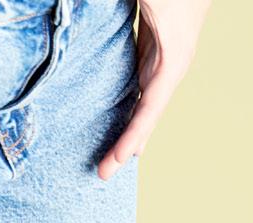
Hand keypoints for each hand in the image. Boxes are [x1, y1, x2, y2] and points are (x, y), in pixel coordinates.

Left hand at [98, 0, 210, 179]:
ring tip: (109, 160)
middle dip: (126, 146)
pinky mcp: (154, 48)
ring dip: (128, 132)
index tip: (117, 161)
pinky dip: (128, 110)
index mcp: (173, 59)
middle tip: (102, 175)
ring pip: (144, 105)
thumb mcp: (152, 2)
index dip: (134, 136)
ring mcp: (164, 58)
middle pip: (147, 116)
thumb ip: (118, 14)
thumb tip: (79, 22)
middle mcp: (171, 65)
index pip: (151, 108)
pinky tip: (118, 123)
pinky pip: (140, 89)